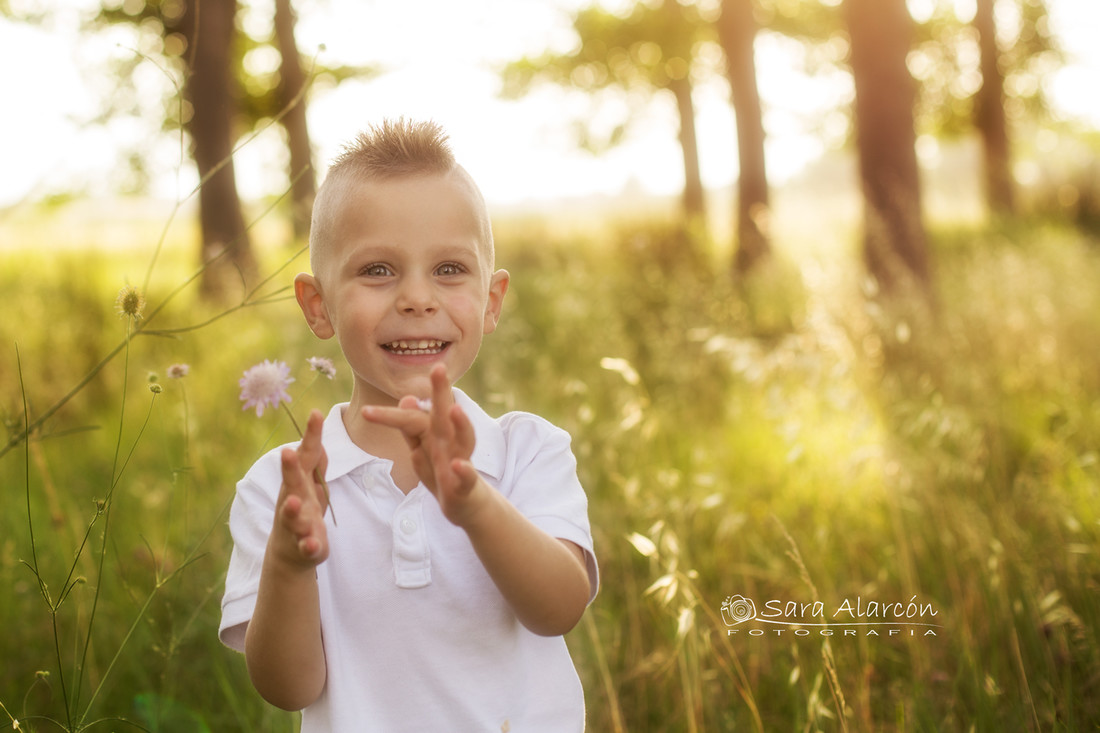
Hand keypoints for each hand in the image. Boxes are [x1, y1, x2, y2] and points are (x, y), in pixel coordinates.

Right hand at [272, 409, 329, 565]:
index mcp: (300, 482)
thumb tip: (318, 439)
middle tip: (287, 452)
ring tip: (296, 502)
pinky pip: (306, 547)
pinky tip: (311, 544)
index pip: (306, 456)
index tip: (316, 413)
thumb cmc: (303, 512)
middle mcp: (293, 500)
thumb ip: (316, 464)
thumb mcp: (312, 486)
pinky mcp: (304, 547)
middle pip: (291, 483)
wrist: (290, 554)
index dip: (311, 435)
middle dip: (289, 468)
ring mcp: (296, 525)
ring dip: (293, 509)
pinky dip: (308, 545)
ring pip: (293, 517)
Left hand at [363, 364, 487, 526]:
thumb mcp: (423, 451)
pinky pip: (467, 476)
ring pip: (463, 441)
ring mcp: (460, 461)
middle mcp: (449, 442)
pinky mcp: (467, 484)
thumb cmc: (441, 473)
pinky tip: (457, 465)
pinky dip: (463, 470)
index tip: (366, 411)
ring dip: (460, 424)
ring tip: (454, 409)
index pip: (411, 419)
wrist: (466, 503)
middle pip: (443, 415)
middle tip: (438, 368)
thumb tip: (406, 398)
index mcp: (434, 434)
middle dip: (441, 391)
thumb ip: (412, 428)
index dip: (389, 416)